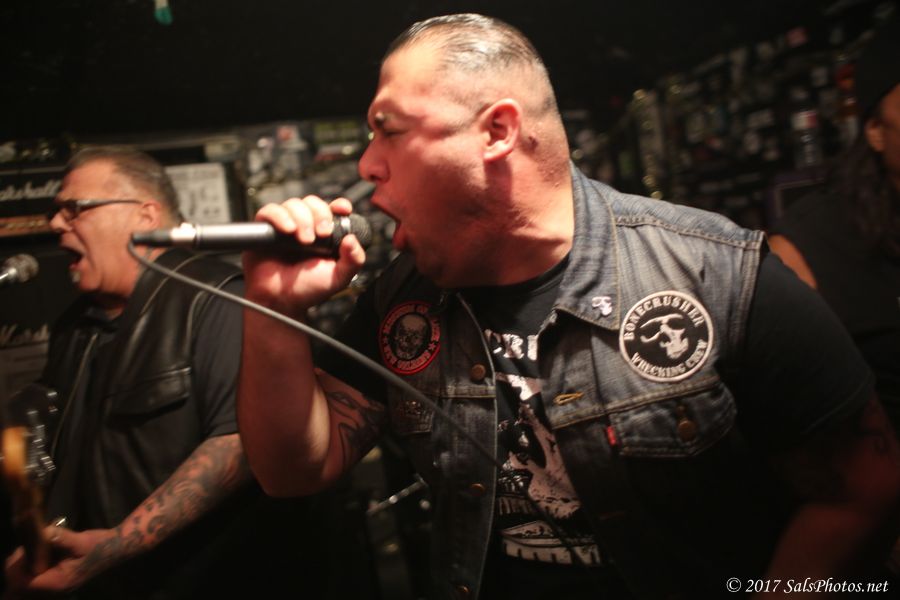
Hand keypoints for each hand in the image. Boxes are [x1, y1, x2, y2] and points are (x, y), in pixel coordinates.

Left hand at [4, 526, 118, 597]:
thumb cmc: (100, 546)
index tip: (24, 548)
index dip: (18, 567)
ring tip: (32, 548)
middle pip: (20, 585)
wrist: (115, 549)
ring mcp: (54, 585)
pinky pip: (34, 577)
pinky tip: (39, 552)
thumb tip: (44, 531)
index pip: (25, 582)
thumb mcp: (82, 540)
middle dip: (18, 566)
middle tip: (27, 546)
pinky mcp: (55, 579)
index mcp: (58, 581)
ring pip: (26, 582)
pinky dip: (32, 566)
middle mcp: (54, 587)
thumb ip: (61, 537)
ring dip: (24, 566)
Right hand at [242, 196, 366, 315]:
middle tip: (322, 234)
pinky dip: (280, 217)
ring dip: (302, 218)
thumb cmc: (308, 290)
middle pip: (313, 203)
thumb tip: (352, 239)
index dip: (339, 205)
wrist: (280, 302)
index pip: (333, 209)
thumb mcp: (338, 278)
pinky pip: (270, 211)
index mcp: (325, 235)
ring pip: (293, 204)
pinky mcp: (265, 230)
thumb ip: (353, 260)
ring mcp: (285, 227)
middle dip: (320, 214)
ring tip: (304, 241)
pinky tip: (288, 231)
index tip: (343, 209)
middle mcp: (305, 227)